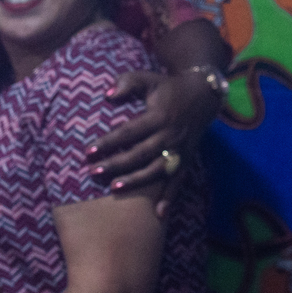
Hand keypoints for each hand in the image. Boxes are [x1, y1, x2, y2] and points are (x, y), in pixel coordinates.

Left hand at [86, 69, 220, 196]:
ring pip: (157, 170)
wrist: (203, 96)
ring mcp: (180, 149)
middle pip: (141, 153)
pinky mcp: (187, 159)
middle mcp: (170, 135)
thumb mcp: (148, 78)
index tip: (88, 151)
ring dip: (137, 181)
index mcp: (159, 116)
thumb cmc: (167, 87)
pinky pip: (178, 181)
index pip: (129, 131)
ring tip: (114, 188)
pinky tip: (158, 214)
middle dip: (117, 164)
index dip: (109, 141)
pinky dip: (170, 198)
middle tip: (93, 172)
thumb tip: (108, 95)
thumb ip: (127, 82)